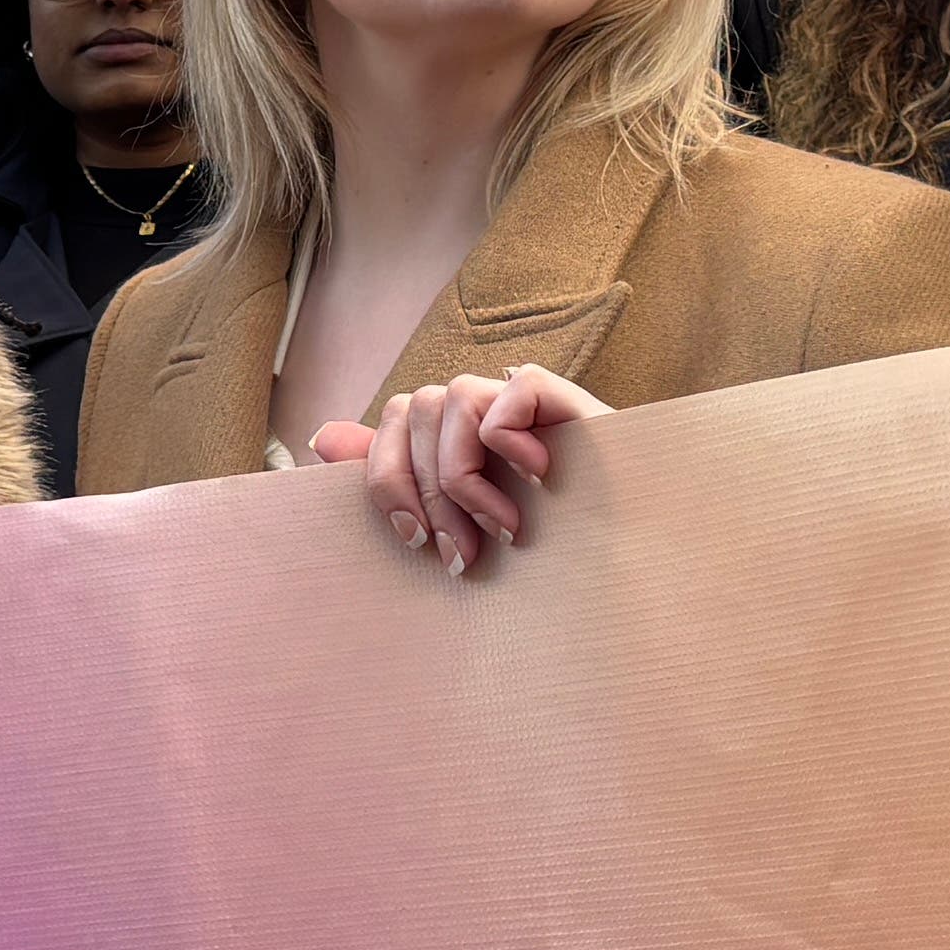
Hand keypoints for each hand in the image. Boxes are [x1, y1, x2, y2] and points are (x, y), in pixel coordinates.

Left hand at [309, 365, 606, 576]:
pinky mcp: (557, 393)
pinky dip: (510, 442)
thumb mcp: (456, 521)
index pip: (388, 425)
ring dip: (466, 477)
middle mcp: (475, 405)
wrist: (628, 550)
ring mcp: (515, 396)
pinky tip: (540, 480)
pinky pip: (506, 394)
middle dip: (428, 496)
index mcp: (446, 431)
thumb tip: (320, 438)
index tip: (417, 542)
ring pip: (450, 397)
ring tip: (506, 528)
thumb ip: (392, 478)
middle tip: (462, 555)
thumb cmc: (539, 542)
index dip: (387, 483)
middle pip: (412, 412)